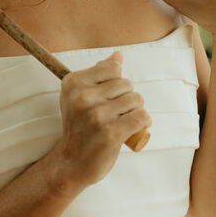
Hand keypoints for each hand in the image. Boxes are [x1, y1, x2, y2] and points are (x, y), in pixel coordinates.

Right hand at [56, 50, 151, 191]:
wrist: (72, 162)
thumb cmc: (80, 127)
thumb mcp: (79, 96)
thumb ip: (98, 74)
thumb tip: (118, 54)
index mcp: (73, 83)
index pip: (113, 68)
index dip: (116, 82)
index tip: (107, 97)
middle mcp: (83, 96)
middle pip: (127, 84)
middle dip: (127, 98)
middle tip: (116, 113)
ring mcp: (97, 115)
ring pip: (136, 99)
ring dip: (135, 111)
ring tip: (123, 121)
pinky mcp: (111, 133)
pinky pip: (142, 117)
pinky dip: (143, 123)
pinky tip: (133, 129)